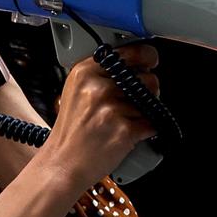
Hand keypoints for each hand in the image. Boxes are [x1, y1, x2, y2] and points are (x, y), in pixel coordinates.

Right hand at [44, 44, 161, 186]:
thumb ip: (102, 73)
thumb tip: (136, 62)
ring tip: (124, 121)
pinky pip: (152, 124)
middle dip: (148, 90)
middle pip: (148, 78)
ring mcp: (111, 109)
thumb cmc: (72, 131)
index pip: (132, 52)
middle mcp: (98, 87)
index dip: (147, 56)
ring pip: (152, 102)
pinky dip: (147, 130)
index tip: (150, 60)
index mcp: (86, 72)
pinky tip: (129, 134)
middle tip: (133, 102)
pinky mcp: (124, 130)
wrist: (63, 164)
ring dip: (145, 112)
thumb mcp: (77, 90)